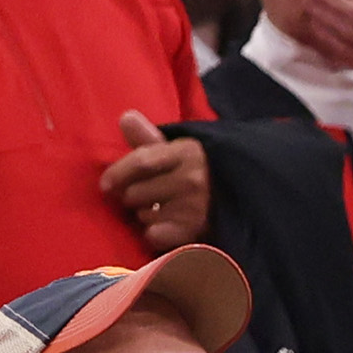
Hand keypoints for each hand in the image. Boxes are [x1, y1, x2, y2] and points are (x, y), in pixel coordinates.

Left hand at [103, 111, 211, 249]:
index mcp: (187, 152)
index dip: (118, 173)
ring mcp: (196, 207)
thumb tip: (125, 116)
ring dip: (145, 215)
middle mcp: (193, 179)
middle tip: (149, 196)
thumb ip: (148, 138)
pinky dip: (155, 234)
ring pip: (143, 215)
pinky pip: (154, 235)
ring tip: (164, 209)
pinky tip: (168, 227)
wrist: (247, 198)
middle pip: (135, 192)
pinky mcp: (196, 232)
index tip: (105, 185)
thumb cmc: (199, 173)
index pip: (141, 161)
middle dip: (133, 196)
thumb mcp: (178, 152)